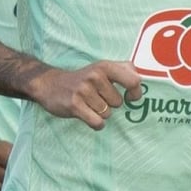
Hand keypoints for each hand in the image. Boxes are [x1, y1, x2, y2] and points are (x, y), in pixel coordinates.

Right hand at [26, 61, 141, 129]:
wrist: (50, 84)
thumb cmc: (83, 78)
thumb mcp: (102, 67)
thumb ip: (124, 69)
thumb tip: (141, 77)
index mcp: (105, 66)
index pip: (133, 81)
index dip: (136, 93)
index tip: (131, 97)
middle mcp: (95, 76)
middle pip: (118, 103)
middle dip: (110, 104)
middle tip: (96, 98)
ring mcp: (84, 90)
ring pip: (107, 114)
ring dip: (100, 113)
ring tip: (88, 104)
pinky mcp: (75, 105)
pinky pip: (97, 123)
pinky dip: (95, 123)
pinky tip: (87, 115)